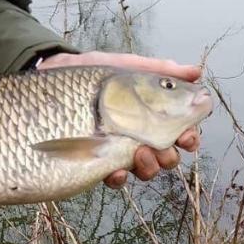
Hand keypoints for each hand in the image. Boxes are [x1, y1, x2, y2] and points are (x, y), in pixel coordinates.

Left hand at [36, 51, 202, 187]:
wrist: (47, 79)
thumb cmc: (86, 72)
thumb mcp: (121, 66)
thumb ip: (157, 70)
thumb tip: (196, 71)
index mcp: (147, 115)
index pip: (176, 131)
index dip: (188, 137)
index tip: (188, 136)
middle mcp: (134, 135)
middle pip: (164, 155)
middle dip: (170, 156)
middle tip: (166, 149)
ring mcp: (114, 150)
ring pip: (143, 169)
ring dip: (149, 167)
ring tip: (141, 154)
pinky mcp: (92, 161)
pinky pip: (112, 177)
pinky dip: (119, 177)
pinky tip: (117, 171)